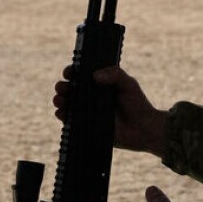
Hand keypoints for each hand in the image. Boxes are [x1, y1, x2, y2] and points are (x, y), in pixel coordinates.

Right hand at [52, 65, 167, 156]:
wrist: (143, 129)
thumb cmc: (137, 104)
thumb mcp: (128, 84)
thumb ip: (114, 74)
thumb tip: (94, 76)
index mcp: (99, 83)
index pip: (80, 74)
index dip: (71, 72)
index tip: (69, 72)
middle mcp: (90, 96)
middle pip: (70, 88)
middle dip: (62, 86)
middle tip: (63, 88)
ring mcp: (87, 111)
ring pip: (66, 103)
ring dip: (59, 100)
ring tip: (60, 100)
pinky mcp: (86, 126)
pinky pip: (69, 120)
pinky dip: (63, 116)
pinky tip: (62, 113)